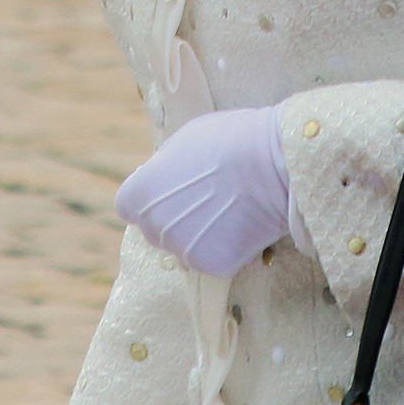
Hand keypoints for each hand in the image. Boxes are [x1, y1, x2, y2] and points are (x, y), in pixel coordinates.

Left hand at [115, 106, 290, 276]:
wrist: (273, 161)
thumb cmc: (228, 138)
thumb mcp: (184, 139)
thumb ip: (165, 165)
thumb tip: (164, 177)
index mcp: (137, 194)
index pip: (130, 207)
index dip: (151, 198)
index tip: (173, 189)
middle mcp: (153, 228)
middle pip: (157, 230)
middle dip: (175, 218)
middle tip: (207, 197)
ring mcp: (182, 250)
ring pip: (184, 247)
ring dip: (200, 234)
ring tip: (229, 207)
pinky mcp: (212, 265)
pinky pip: (213, 258)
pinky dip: (226, 246)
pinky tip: (243, 221)